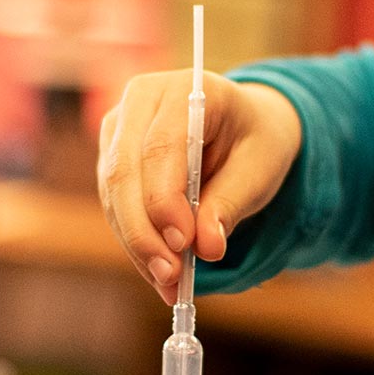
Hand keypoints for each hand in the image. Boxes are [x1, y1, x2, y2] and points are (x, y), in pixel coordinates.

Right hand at [98, 71, 301, 302]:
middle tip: (170, 275)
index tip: (183, 245)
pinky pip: (114, 205)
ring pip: (113, 193)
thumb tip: (207, 248)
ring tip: (169, 284)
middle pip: (125, 170)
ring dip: (137, 244)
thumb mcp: (261, 169)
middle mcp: (143, 99)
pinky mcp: (112, 156)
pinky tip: (159, 273)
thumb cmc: (256, 142)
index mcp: (189, 90)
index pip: (161, 147)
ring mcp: (120, 126)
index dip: (165, 200)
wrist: (245, 128)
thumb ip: (231, 203)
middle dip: (145, 231)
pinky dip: (136, 242)